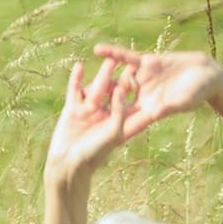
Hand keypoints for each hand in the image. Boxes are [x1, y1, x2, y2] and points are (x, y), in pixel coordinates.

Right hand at [44, 58, 136, 183]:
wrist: (68, 163)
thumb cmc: (95, 154)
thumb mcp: (112, 132)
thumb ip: (119, 111)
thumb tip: (120, 89)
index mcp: (120, 124)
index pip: (135, 106)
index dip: (143, 94)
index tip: (154, 82)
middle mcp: (106, 115)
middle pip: (118, 94)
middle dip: (125, 80)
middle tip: (134, 63)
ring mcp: (90, 111)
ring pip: (98, 89)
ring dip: (104, 75)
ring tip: (110, 59)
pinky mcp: (73, 109)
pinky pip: (75, 90)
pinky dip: (76, 79)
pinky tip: (80, 66)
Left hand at [93, 44, 222, 130]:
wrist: (206, 74)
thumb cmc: (200, 93)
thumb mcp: (184, 101)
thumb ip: (169, 106)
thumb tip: (154, 114)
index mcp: (151, 109)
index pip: (131, 119)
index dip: (116, 125)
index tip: (100, 134)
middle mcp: (143, 95)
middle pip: (118, 101)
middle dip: (101, 105)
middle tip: (79, 111)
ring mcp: (142, 79)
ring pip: (117, 80)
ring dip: (101, 79)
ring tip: (80, 78)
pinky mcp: (146, 63)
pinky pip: (127, 59)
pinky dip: (114, 54)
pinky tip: (98, 49)